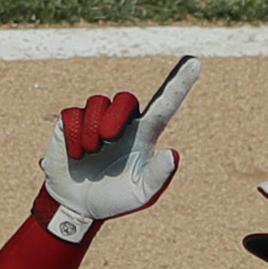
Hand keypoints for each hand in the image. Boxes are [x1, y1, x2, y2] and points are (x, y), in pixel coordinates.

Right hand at [37, 56, 199, 225]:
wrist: (77, 206)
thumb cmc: (115, 199)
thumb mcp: (140, 195)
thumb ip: (158, 177)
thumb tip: (172, 154)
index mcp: (145, 133)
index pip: (165, 105)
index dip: (180, 84)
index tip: (195, 62)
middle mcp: (124, 121)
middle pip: (126, 98)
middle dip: (115, 118)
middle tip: (108, 140)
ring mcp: (97, 119)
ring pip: (98, 103)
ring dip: (92, 132)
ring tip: (90, 153)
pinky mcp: (72, 121)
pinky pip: (73, 115)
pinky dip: (75, 137)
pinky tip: (76, 154)